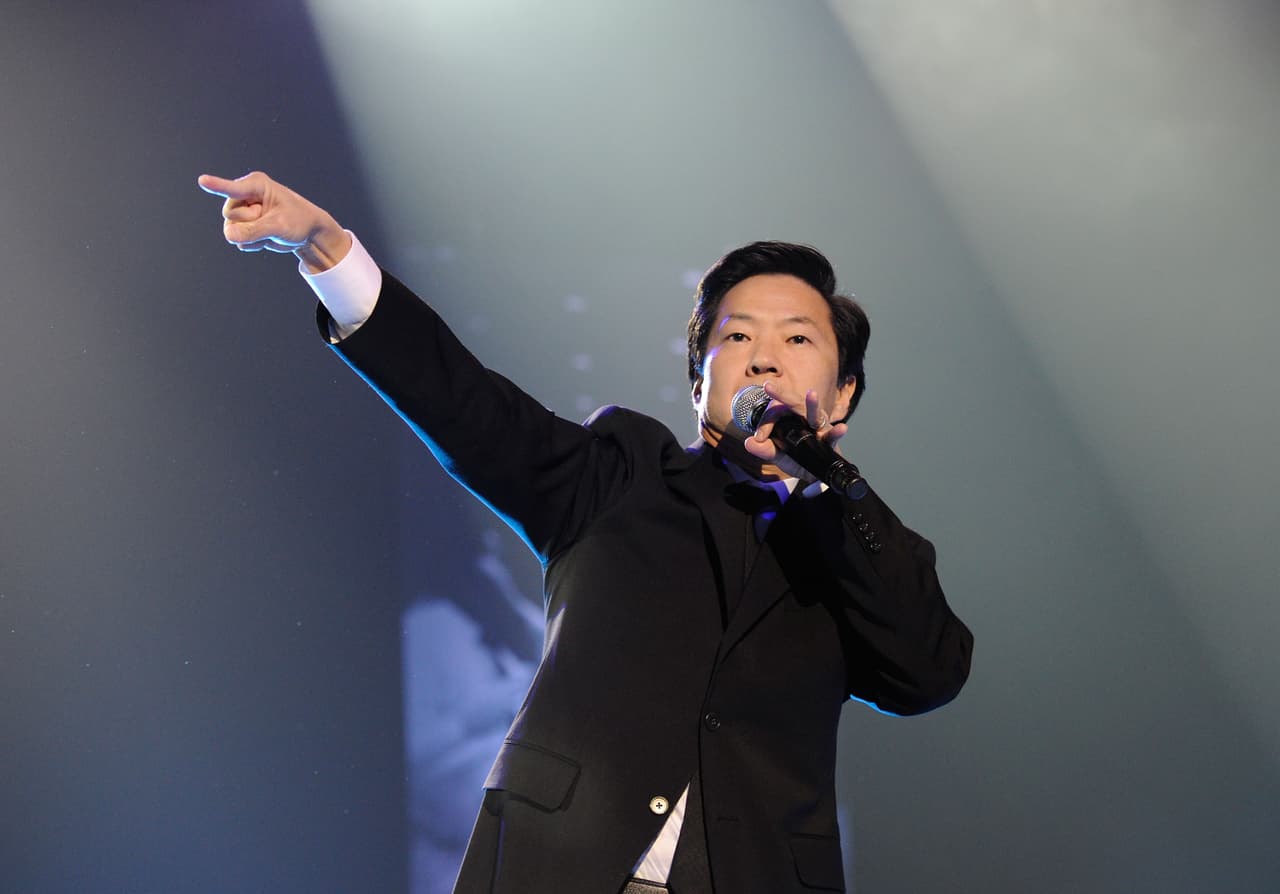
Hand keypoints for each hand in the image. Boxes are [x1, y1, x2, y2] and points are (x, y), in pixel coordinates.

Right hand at [197, 171, 350, 271]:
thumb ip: (254, 230)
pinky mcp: (242, 226)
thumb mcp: (279, 225)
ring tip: (270, 229)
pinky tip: (266, 237)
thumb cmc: (298, 221)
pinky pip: (237, 239)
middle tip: (272, 221)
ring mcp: (241, 211)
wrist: (307, 233)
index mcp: (256, 185)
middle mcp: (244, 196)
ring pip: (231, 230)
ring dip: (252, 236)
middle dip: (251, 224)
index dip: (217, 185)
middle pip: (231, 216)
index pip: (233, 188)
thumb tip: (229, 235)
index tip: (202, 180)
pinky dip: (253, 243)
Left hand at [741, 381, 848, 481]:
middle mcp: (804, 418)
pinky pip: (833, 436)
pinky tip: (842, 428)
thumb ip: (764, 449)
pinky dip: (837, 433)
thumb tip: (748, 442)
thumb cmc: (796, 458)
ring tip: (811, 394)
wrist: (814, 473)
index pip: (775, 413)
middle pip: (794, 403)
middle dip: (782, 394)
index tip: (759, 438)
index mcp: (789, 418)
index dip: (765, 423)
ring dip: (813, 405)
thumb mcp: (778, 455)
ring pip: (815, 414)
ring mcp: (818, 427)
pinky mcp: (829, 440)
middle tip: (768, 386)